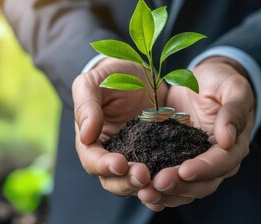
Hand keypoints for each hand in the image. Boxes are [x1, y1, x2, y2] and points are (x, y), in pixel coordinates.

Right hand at [72, 57, 166, 196]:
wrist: (140, 74)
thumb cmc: (112, 76)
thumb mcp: (93, 83)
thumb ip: (86, 106)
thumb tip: (86, 136)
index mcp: (92, 140)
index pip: (92, 160)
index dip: (103, 165)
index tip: (120, 163)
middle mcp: (112, 153)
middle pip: (113, 180)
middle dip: (126, 182)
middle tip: (144, 176)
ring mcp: (135, 156)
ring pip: (135, 182)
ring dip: (145, 186)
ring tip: (160, 181)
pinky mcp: (155, 154)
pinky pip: (158, 172)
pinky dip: (163, 183)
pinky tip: (175, 183)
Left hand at [137, 57, 254, 209]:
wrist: (202, 81)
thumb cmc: (220, 81)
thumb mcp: (233, 88)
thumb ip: (234, 111)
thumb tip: (228, 139)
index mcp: (233, 145)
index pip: (221, 163)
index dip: (204, 169)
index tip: (184, 170)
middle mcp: (217, 160)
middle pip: (203, 183)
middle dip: (181, 186)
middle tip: (157, 183)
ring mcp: (196, 163)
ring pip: (185, 188)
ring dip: (166, 194)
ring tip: (145, 192)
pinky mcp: (177, 160)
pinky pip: (170, 181)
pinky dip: (158, 190)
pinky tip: (140, 191)